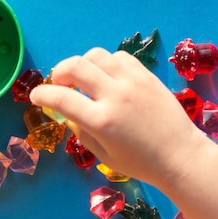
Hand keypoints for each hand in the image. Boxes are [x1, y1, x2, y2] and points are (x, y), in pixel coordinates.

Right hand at [30, 48, 208, 186]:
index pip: (61, 98)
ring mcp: (133, 82)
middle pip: (76, 66)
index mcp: (102, 121)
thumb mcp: (104, 156)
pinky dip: (107, 63)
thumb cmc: (141, 163)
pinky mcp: (147, 76)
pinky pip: (119, 57)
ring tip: (84, 79)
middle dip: (59, 72)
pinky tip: (108, 77)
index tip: (37, 96)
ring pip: (97, 55)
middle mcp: (115, 96)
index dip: (42, 94)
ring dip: (83, 64)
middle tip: (59, 84)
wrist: (180, 155)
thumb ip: (82, 132)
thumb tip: (69, 113)